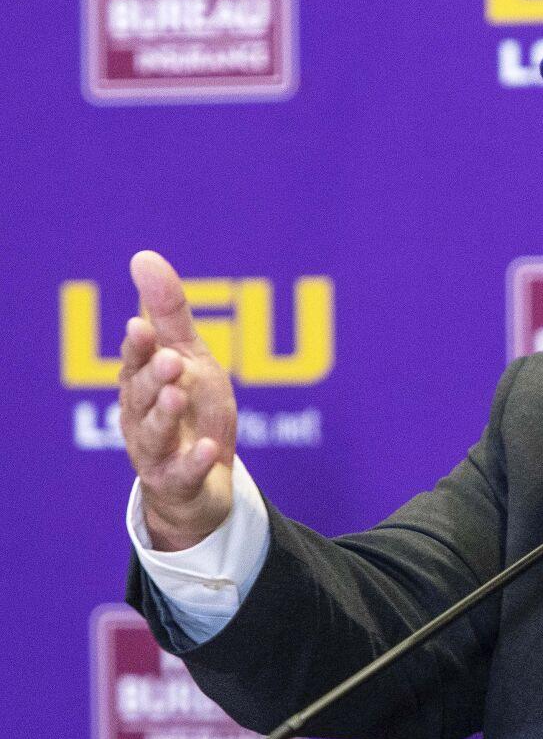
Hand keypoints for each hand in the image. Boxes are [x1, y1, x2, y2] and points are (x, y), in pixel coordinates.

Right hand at [118, 250, 237, 549]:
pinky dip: (195, 462)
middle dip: (153, 376)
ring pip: (155, 433)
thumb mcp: (189, 357)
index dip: (138, 347)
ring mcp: (157, 452)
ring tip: (179, 394)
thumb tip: (144, 256)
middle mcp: (142, 416)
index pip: (136, 360)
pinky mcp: (178, 482)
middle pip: (142, 395)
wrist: (201, 481)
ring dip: (166, 414)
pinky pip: (184, 473)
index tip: (143, 326)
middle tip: (171, 359)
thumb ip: (168, 313)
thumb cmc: (192, 410)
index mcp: (142, 383)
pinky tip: (209, 449)